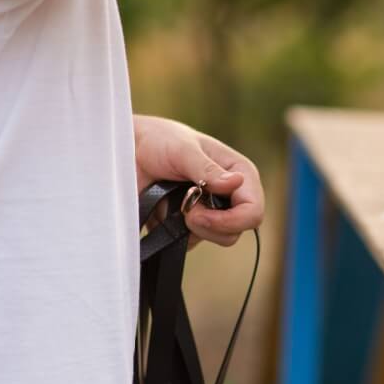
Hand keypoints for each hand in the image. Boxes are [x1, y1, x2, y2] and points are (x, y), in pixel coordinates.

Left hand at [133, 114, 264, 246]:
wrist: (130, 152)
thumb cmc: (162, 140)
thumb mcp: (184, 149)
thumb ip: (207, 169)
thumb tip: (236, 182)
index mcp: (239, 172)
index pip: (253, 210)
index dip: (233, 220)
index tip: (200, 214)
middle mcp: (230, 194)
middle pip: (236, 231)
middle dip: (209, 226)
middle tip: (186, 210)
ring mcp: (211, 211)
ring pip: (216, 239)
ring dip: (193, 227)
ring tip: (175, 205)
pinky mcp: (190, 225)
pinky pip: (190, 243)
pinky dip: (176, 232)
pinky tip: (165, 210)